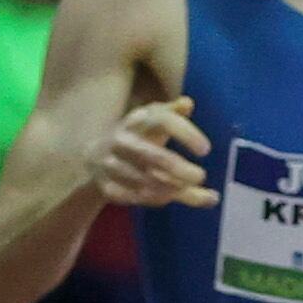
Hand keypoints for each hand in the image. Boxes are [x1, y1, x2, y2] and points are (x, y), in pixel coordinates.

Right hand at [93, 96, 214, 208]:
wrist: (96, 157)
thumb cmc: (140, 139)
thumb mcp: (155, 123)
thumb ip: (175, 117)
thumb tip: (188, 102)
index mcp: (138, 120)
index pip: (162, 121)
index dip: (185, 134)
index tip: (206, 150)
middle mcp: (122, 139)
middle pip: (154, 156)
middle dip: (180, 169)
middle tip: (200, 176)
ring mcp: (110, 162)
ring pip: (145, 180)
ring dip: (171, 188)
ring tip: (187, 188)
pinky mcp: (105, 184)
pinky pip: (134, 196)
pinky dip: (155, 199)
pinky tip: (168, 197)